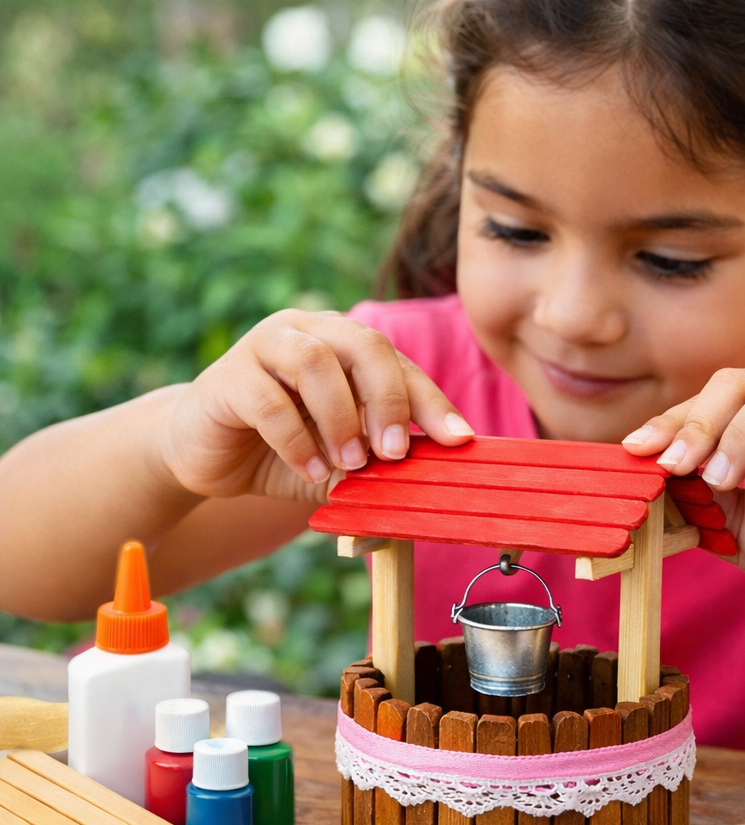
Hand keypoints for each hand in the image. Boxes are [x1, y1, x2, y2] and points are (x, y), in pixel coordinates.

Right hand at [158, 309, 473, 501]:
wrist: (205, 455)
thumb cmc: (283, 452)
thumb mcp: (339, 463)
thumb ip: (374, 468)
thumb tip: (421, 491)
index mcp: (345, 346)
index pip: (399, 364)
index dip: (431, 401)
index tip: (458, 440)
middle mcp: (310, 333)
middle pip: (364, 345)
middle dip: (389, 400)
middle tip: (395, 452)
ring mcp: (265, 347)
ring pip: (315, 361)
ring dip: (341, 417)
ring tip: (350, 463)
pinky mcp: (227, 377)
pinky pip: (267, 399)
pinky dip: (296, 439)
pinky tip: (310, 470)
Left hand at [622, 368, 744, 633]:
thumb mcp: (734, 525)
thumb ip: (695, 498)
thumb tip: (642, 482)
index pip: (711, 399)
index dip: (671, 421)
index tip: (636, 449)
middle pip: (742, 382)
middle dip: (699, 422)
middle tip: (673, 464)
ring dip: (739, 439)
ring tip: (720, 482)